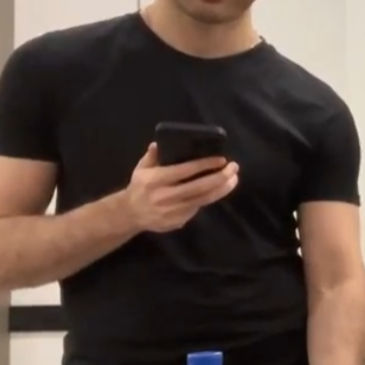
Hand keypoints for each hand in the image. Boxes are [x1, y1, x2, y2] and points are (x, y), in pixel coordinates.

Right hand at [124, 143, 238, 232]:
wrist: (130, 214)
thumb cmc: (139, 187)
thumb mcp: (142, 168)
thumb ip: (152, 156)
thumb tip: (160, 143)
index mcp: (157, 180)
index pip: (185, 171)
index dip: (205, 165)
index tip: (221, 159)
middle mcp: (166, 196)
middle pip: (199, 187)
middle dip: (220, 177)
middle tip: (234, 168)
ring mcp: (174, 211)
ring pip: (203, 200)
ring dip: (222, 189)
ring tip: (233, 179)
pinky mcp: (179, 221)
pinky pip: (198, 208)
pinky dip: (210, 198)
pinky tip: (220, 190)